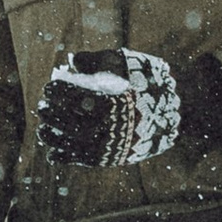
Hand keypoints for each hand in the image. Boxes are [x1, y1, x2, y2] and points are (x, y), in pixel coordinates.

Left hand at [34, 44, 184, 184]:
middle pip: (76, 122)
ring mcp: (118, 144)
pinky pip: (89, 161)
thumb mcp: (126, 63)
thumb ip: (98, 61)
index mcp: (118, 102)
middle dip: (55, 114)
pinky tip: (53, 153)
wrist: (179, 109)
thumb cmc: (148, 81)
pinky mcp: (118, 157)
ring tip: (42, 130)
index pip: (81, 98)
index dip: (62, 92)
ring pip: (79, 145)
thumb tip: (72, 61)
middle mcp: (117, 126)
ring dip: (56, 139)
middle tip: (41, 106)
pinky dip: (69, 158)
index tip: (49, 87)